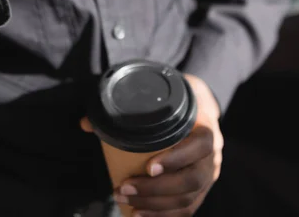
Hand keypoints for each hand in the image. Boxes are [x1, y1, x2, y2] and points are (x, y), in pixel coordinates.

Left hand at [113, 75, 222, 216]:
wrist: (200, 106)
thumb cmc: (177, 100)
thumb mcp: (161, 93)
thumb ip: (128, 104)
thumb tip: (87, 123)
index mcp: (207, 128)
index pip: (199, 146)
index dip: (175, 159)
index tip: (148, 167)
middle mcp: (212, 155)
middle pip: (191, 179)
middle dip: (155, 190)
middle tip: (124, 187)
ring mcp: (209, 174)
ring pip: (187, 198)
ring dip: (155, 206)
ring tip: (126, 201)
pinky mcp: (202, 189)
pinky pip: (187, 209)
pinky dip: (165, 216)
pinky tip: (142, 216)